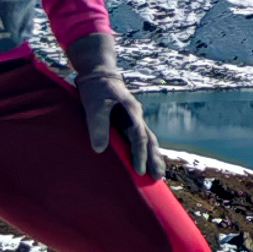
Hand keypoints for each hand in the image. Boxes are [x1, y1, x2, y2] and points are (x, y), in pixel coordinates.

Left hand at [67, 30, 156, 177]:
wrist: (99, 74)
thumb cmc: (96, 89)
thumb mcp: (94, 106)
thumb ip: (98, 125)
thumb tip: (100, 149)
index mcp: (131, 111)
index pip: (139, 136)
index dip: (140, 154)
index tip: (139, 170)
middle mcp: (137, 116)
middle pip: (150, 140)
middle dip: (154, 159)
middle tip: (158, 177)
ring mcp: (134, 119)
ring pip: (148, 139)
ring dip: (153, 156)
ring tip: (158, 173)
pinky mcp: (128, 121)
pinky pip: (141, 138)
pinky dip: (145, 150)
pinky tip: (146, 160)